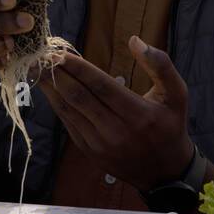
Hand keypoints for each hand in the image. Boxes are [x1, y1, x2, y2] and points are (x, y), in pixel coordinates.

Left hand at [39, 36, 194, 192]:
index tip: (59, 52)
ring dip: (50, 89)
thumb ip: (160, 64)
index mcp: (138, 114)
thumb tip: (135, 41)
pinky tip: (49, 89)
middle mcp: (117, 131)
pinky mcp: (90, 152)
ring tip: (36, 69)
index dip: (78, 67)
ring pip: (69, 111)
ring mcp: (100, 144)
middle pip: (79, 97)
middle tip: (40, 55)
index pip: (100, 86)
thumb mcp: (177, 94)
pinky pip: (69, 124)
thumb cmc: (171, 126)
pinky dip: (57, 105)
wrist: (165, 172)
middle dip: (57, 74)